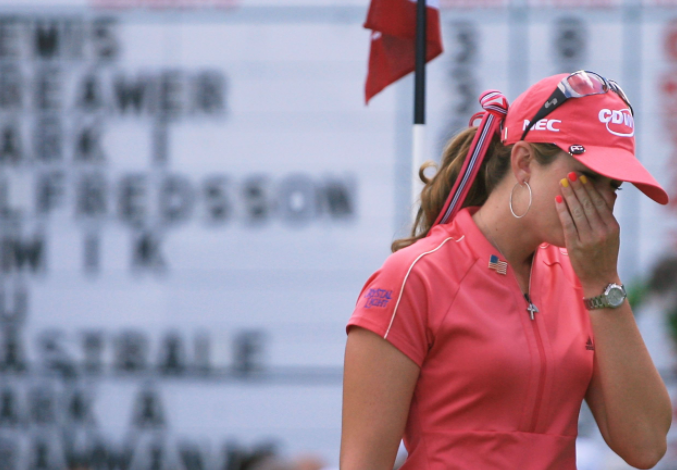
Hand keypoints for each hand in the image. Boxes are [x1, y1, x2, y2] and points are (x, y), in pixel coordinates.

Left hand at [555, 171, 620, 293]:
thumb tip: (606, 194)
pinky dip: (562, 210)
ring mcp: (588, 238)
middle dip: (578, 188)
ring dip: (569, 195)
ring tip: (562, 183)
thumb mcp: (612, 235)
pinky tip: (558, 200)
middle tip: (570, 175)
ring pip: (577, 212)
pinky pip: (567, 223)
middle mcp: (601, 231)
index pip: (600, 203)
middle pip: (588, 204)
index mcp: (612, 227)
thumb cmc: (604, 254)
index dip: (590, 189)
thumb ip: (607, 216)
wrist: (600, 278)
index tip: (583, 177)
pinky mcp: (575, 245)